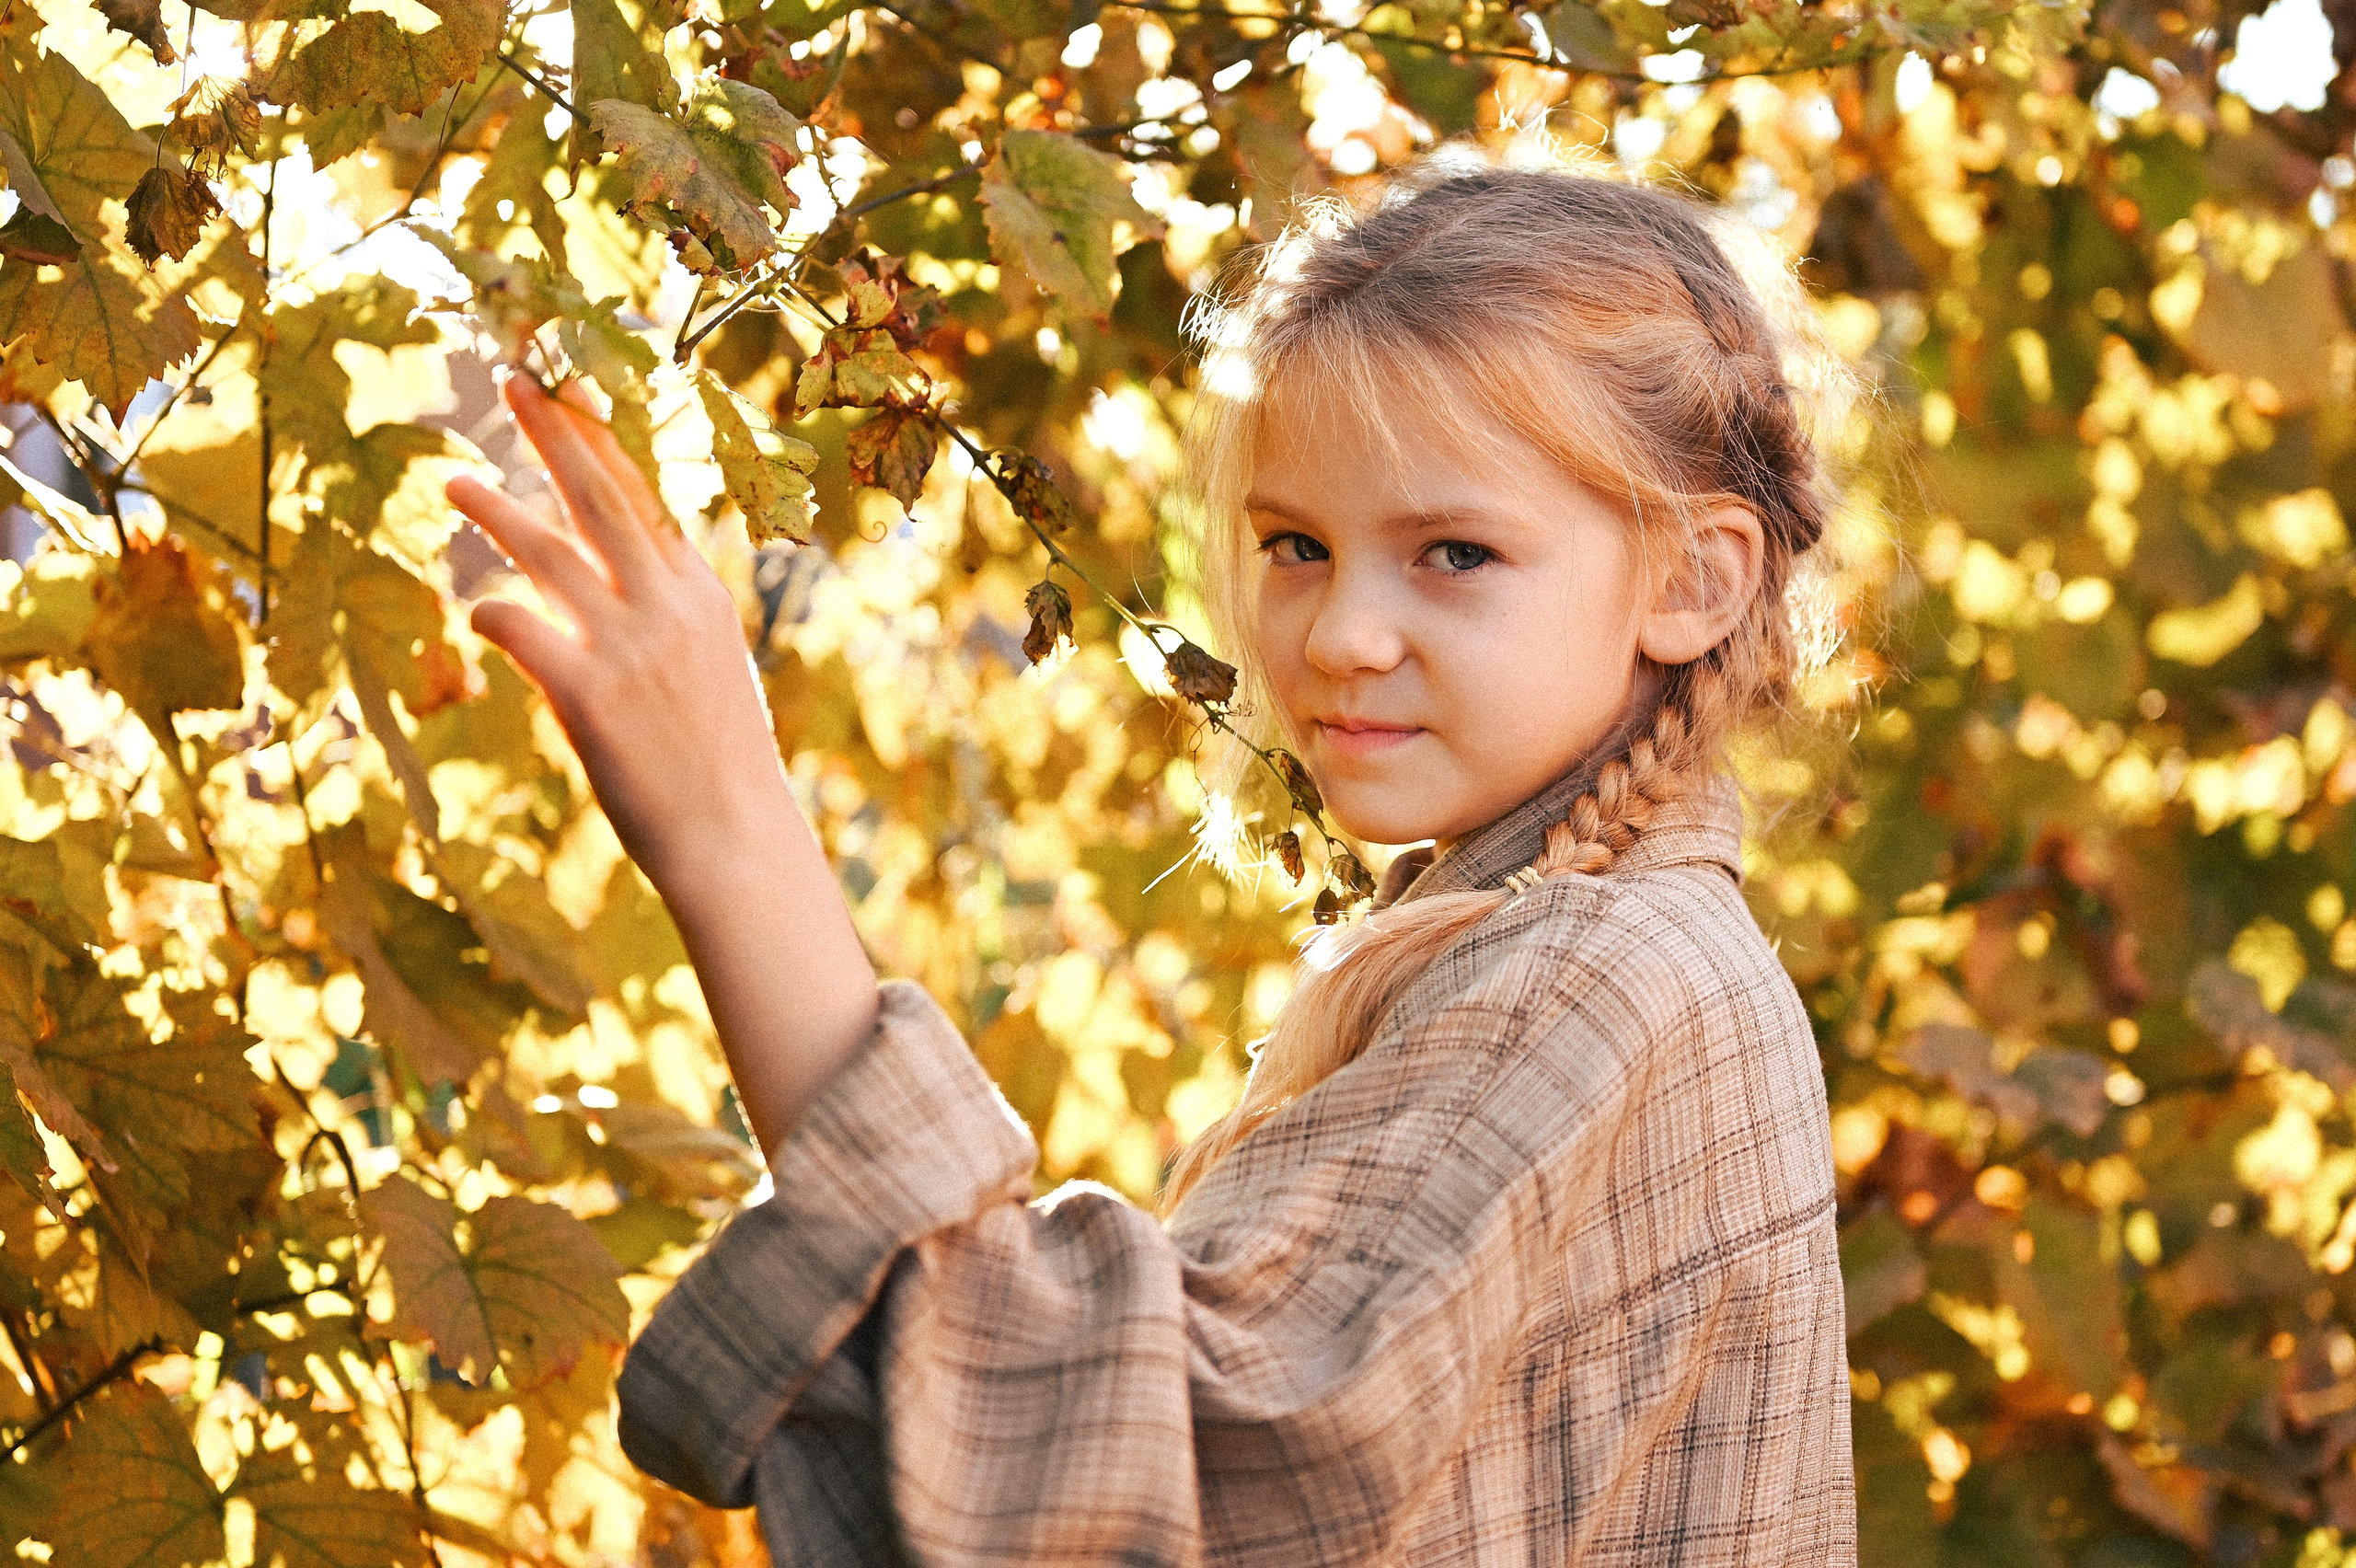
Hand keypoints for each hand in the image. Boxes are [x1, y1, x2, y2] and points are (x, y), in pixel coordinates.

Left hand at [449, 373, 879, 1157]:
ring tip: (450, 476)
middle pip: (600, 493)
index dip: (600, 440)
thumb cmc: (720, 766)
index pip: (644, 496)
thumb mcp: (713, 671)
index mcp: (700, 594)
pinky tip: (476, 615)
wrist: (734, 840)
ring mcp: (628, 644)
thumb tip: (626, 585)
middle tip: (511, 376)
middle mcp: (667, 604)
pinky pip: (517, 627)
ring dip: (493, 508)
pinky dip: (490, 613)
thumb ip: (670, 618)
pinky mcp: (588, 691)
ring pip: (546, 550)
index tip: (568, 392)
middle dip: (553, 429)